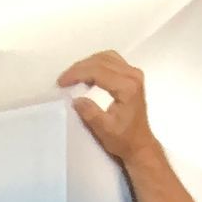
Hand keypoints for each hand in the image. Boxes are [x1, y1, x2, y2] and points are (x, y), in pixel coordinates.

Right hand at [58, 49, 158, 165]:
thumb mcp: (103, 129)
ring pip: (106, 57)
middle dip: (80, 68)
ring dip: (88, 64)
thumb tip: (76, 99)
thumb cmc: (124, 140)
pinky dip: (97, 64)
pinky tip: (87, 75)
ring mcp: (134, 74)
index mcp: (127, 87)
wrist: (140, 144)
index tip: (62, 82)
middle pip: (101, 60)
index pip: (98, 71)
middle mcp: (133, 76)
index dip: (77, 74)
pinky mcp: (132, 76)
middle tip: (64, 79)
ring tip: (74, 77)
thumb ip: (89, 112)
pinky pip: (112, 61)